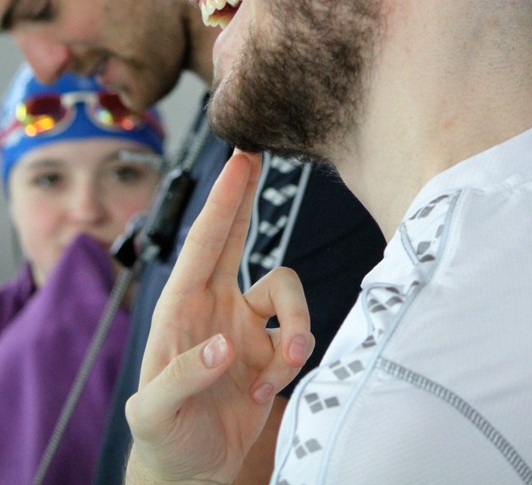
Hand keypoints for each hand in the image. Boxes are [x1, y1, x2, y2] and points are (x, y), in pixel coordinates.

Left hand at [125, 151, 312, 483]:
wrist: (194, 473)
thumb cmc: (164, 439)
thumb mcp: (154, 415)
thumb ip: (182, 377)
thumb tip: (224, 343)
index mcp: (180, 309)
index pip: (202, 244)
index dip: (222, 201)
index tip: (238, 161)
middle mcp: (215, 306)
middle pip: (236, 238)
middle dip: (245, 198)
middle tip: (255, 157)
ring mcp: (246, 326)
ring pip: (287, 293)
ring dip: (295, 326)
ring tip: (282, 367)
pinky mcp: (270, 351)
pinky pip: (298, 336)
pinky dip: (291, 364)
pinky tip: (265, 394)